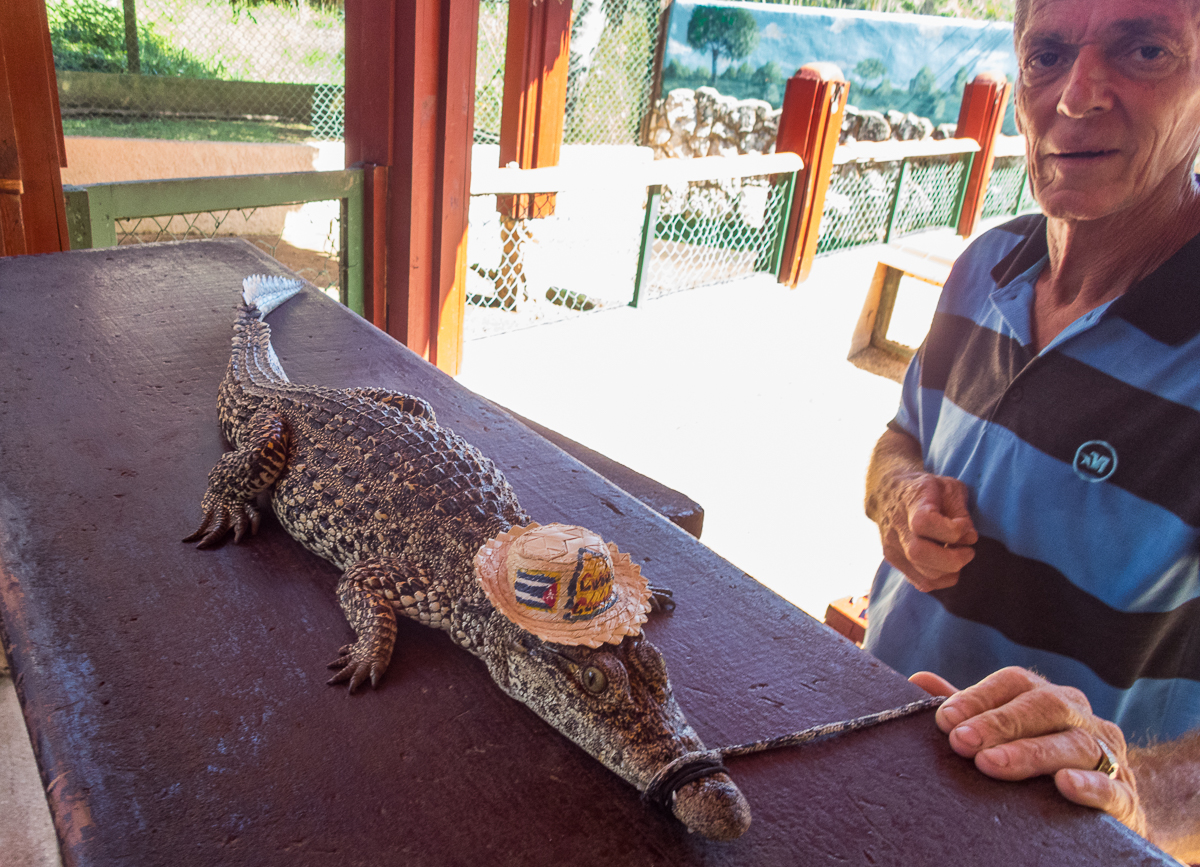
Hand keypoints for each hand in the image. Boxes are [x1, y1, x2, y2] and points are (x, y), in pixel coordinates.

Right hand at [876, 469, 977, 590]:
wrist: (887, 493)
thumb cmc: (924, 489)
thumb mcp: (948, 487)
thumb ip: (961, 511)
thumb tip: (969, 538)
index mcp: (911, 502)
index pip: (924, 522)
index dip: (951, 530)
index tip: (964, 526)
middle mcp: (896, 526)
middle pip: (919, 553)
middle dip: (953, 559)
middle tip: (969, 551)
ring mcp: (892, 547)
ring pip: (923, 574)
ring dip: (950, 571)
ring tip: (959, 556)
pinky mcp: (894, 561)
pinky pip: (921, 583)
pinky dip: (942, 580)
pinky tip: (949, 567)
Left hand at [911, 668, 1147, 837]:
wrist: (1109, 802)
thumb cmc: (1039, 757)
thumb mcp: (1003, 731)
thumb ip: (966, 707)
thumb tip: (917, 680)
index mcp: (1047, 696)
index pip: (1013, 683)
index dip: (978, 697)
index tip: (944, 719)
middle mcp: (1079, 716)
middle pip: (1041, 707)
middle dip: (998, 723)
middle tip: (961, 742)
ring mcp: (1106, 753)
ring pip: (1073, 743)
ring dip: (1030, 752)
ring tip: (993, 764)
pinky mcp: (1126, 795)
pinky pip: (1112, 787)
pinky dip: (1090, 785)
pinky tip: (1064, 784)